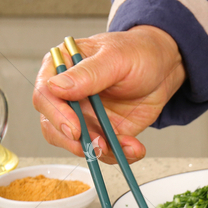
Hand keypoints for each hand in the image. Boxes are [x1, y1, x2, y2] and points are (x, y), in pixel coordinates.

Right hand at [33, 26, 185, 163]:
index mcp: (62, 68)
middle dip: (74, 141)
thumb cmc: (136, 53)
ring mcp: (84, 117)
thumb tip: (56, 87)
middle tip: (98, 144)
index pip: (45, 95)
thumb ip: (87, 74)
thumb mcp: (115, 57)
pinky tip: (135, 147)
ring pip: (77, 145)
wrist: (162, 69)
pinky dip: (120, 155)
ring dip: (100, 151)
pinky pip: (104, 152)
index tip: (74, 128)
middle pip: (53, 126)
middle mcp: (68, 96)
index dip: (57, 115)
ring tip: (126, 146)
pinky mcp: (102, 132)